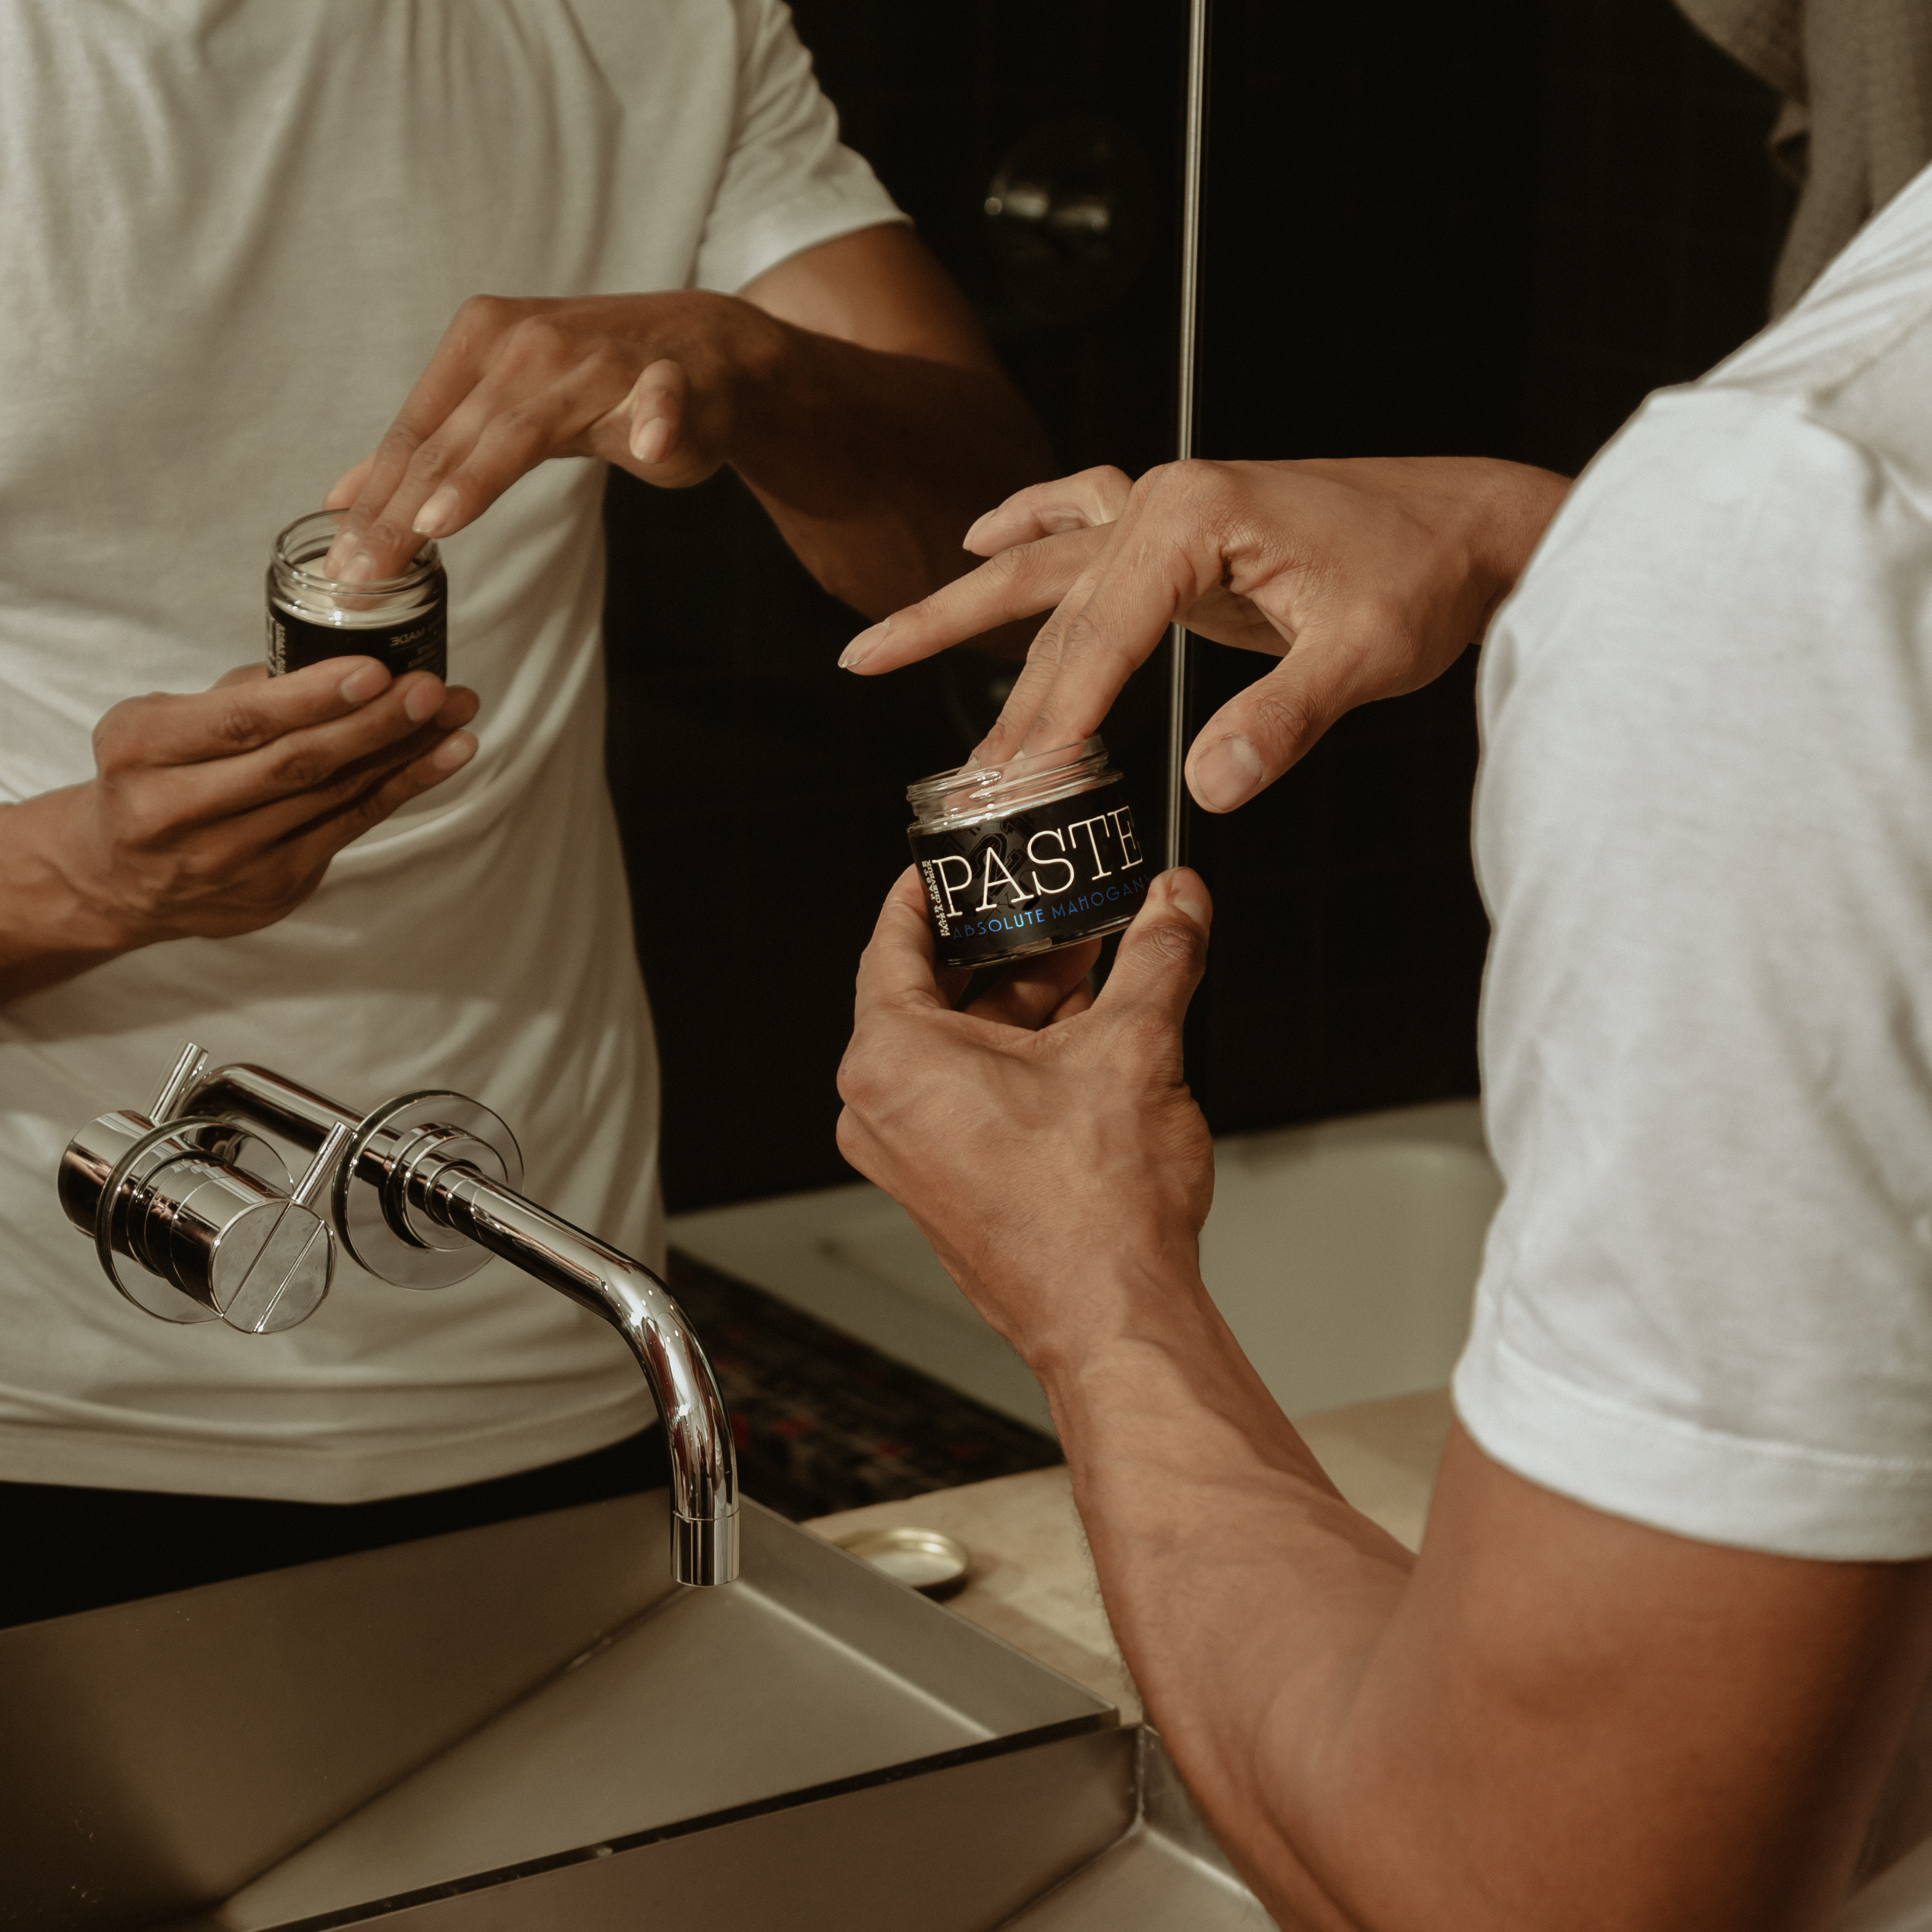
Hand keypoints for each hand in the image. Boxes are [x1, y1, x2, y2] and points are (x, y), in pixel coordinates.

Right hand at [0, 658, 477, 995]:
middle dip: (374, 723)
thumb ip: (239, 696)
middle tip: (431, 689)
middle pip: (295, 763)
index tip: (375, 670)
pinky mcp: (275, 886)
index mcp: (142, 750)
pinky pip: (352, 826)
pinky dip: (405, 787)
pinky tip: (448, 755)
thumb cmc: (152, 779)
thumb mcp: (162, 724)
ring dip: (405, 752)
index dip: (313, 697)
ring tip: (455, 714)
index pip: (241, 722)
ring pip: (333, 796)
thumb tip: (332, 662)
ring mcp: (230, 858)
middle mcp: (178, 810)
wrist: (119, 879)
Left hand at [321, 292, 777, 580]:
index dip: (378, 500)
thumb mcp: (504, 406)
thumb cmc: (599, 384)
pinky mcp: (670, 379)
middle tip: (369, 571)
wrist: (707, 350)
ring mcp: (600, 360)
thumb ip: (433, 449)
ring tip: (438, 522)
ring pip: (528, 426)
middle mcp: (529, 343)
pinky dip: (655, 420)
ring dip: (480, 474)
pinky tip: (646, 446)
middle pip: (456, 438)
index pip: (418, 433)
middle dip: (406, 508)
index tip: (346, 565)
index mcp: (481, 342)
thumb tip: (345, 498)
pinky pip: (659, 400)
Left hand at [836, 866, 1214, 1370]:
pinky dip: (1022, 1061)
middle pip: (936, 994)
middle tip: (1059, 912)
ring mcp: (912, 1154)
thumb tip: (1176, 905)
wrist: (1113, 1318)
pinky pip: (972, 1096)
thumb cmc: (1093, 1214)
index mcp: (893, 1061)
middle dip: (1008, 951)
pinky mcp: (948, 1187)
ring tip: (1098, 971)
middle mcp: (884, 1110)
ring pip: (962, 1048)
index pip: (893, 942)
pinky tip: (1090, 1038)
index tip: (949, 864)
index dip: (928, 891)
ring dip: (1027, 1008)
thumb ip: (1158, 957)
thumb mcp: (1135, 1047)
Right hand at [839, 456, 1570, 811]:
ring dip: (962, 615)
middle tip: (953, 780)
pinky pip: (1077, 516)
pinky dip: (1025, 527)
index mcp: (1194, 517)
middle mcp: (1161, 500)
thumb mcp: (1365, 654)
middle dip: (1002, 701)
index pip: (1099, 632)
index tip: (1014, 785)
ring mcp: (1163, 507)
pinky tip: (978, 542)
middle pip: (1055, 614)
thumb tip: (1208, 789)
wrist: (1473, 522)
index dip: (1055, 716)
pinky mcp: (1178, 528)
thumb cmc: (1426, 575)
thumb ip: (1283, 720)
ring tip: (874, 651)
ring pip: (1042, 572)